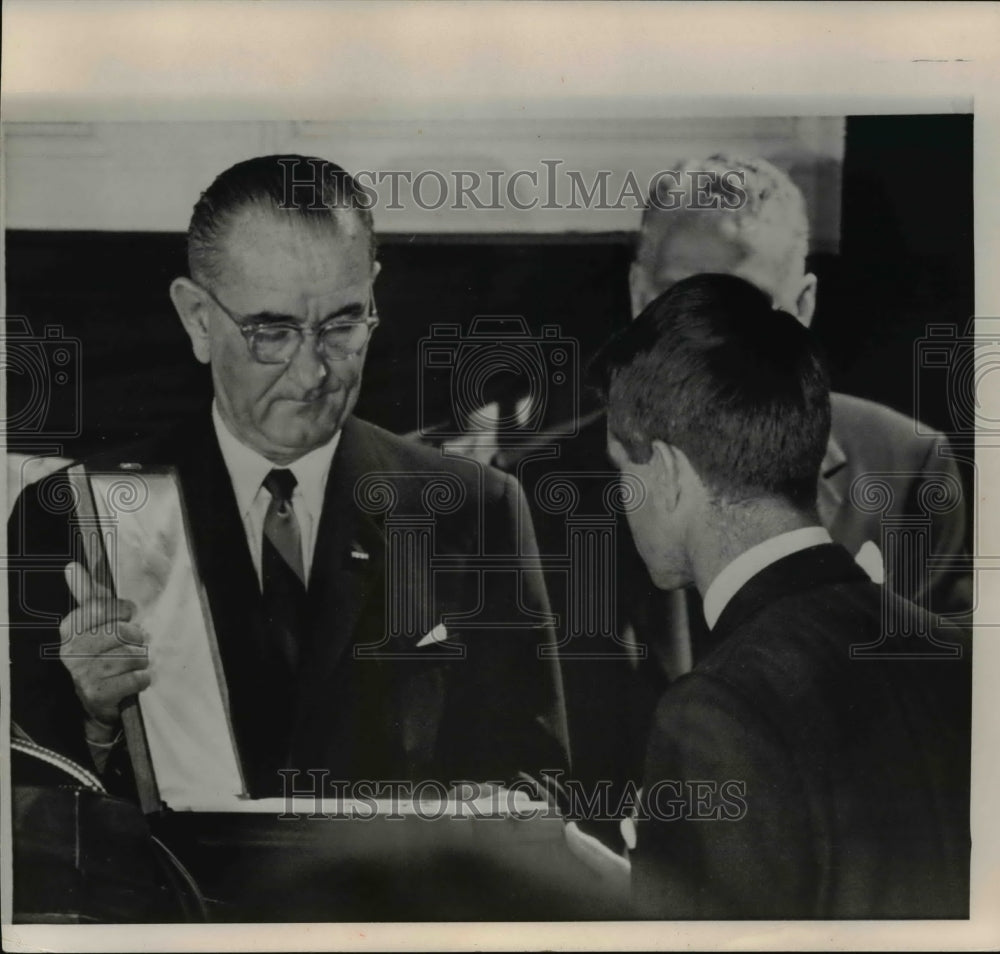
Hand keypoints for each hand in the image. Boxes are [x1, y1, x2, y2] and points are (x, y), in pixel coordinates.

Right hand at [59, 561, 150, 726]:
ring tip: (134, 660)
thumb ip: (87, 594)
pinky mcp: (97, 694)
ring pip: (130, 655)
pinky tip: (136, 677)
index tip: (128, 614)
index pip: (101, 607)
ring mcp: (83, 674)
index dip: (122, 610)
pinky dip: (142, 677)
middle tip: (135, 641)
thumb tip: (72, 567)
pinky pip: (135, 678)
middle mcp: (71, 651)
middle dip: (135, 636)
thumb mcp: (93, 621)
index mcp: (69, 629)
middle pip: (120, 632)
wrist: (96, 695)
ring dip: (140, 658)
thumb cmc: (99, 650)